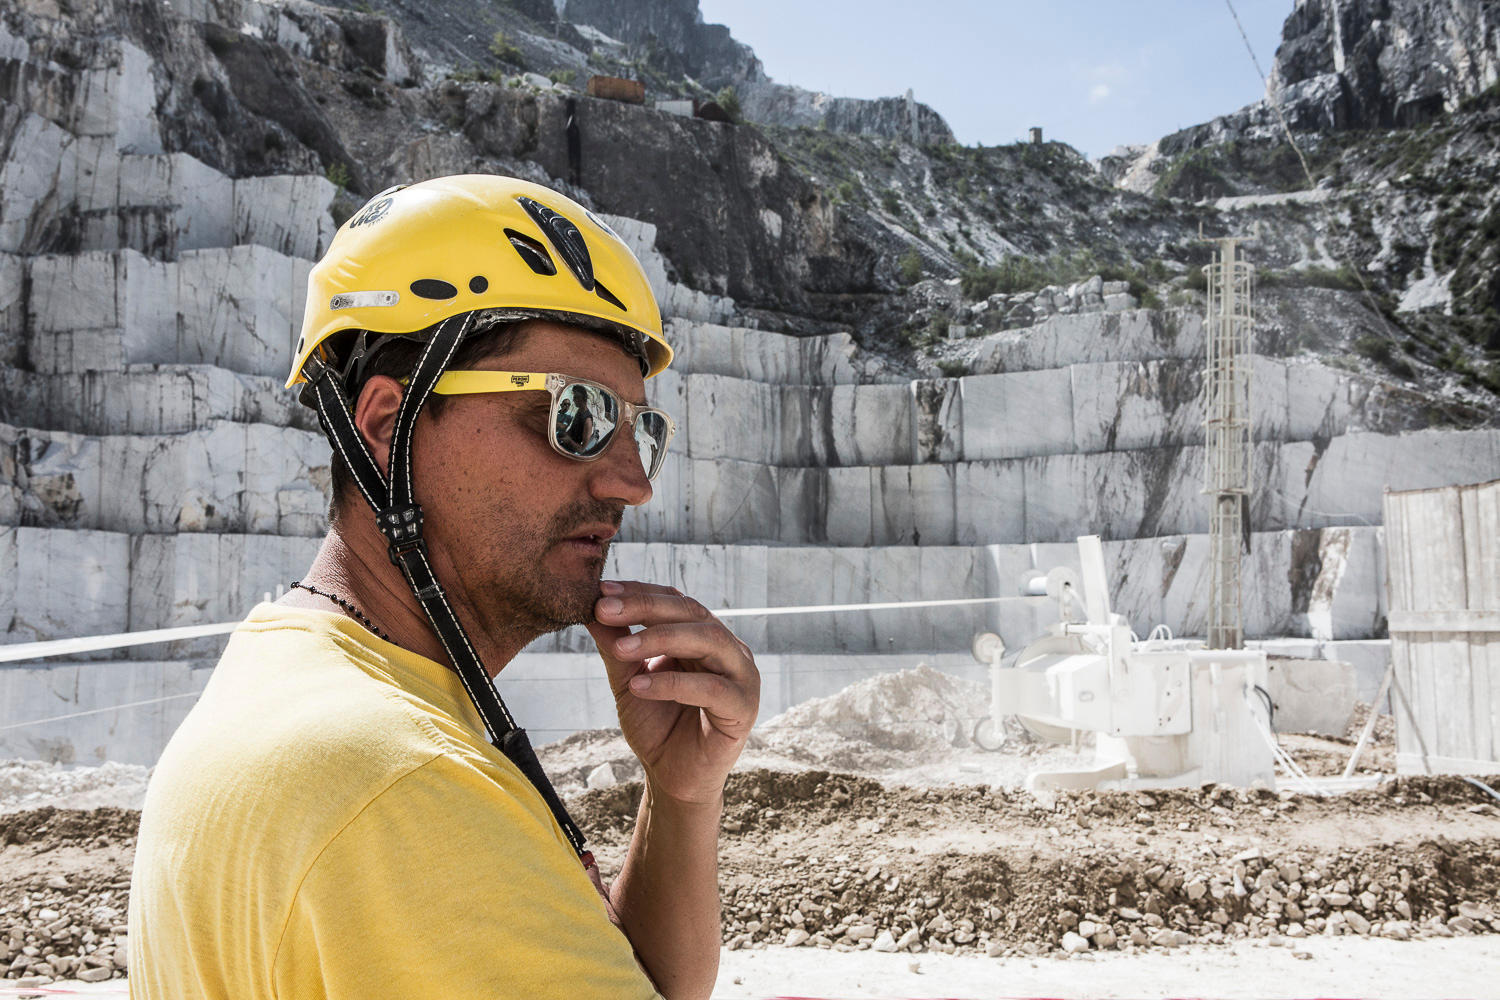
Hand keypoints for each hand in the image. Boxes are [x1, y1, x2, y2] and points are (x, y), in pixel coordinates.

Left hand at [587, 580, 759, 806]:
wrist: (673, 778)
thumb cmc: (656, 726)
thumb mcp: (629, 682)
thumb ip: (617, 647)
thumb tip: (591, 609)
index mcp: (703, 636)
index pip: (674, 600)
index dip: (638, 592)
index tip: (600, 592)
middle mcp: (727, 648)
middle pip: (691, 612)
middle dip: (645, 608)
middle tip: (604, 609)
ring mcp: (741, 675)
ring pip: (708, 640)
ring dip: (660, 638)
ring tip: (621, 649)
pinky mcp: (744, 707)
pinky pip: (712, 688)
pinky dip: (674, 684)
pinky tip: (641, 686)